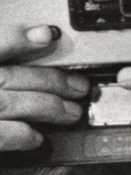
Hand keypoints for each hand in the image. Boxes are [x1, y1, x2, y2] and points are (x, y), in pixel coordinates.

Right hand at [0, 24, 88, 174]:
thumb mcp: (8, 123)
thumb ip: (21, 99)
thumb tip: (58, 83)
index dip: (14, 41)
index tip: (47, 35)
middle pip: (2, 76)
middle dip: (48, 80)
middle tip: (80, 88)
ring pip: (3, 101)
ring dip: (44, 105)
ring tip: (71, 113)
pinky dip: (19, 133)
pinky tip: (36, 139)